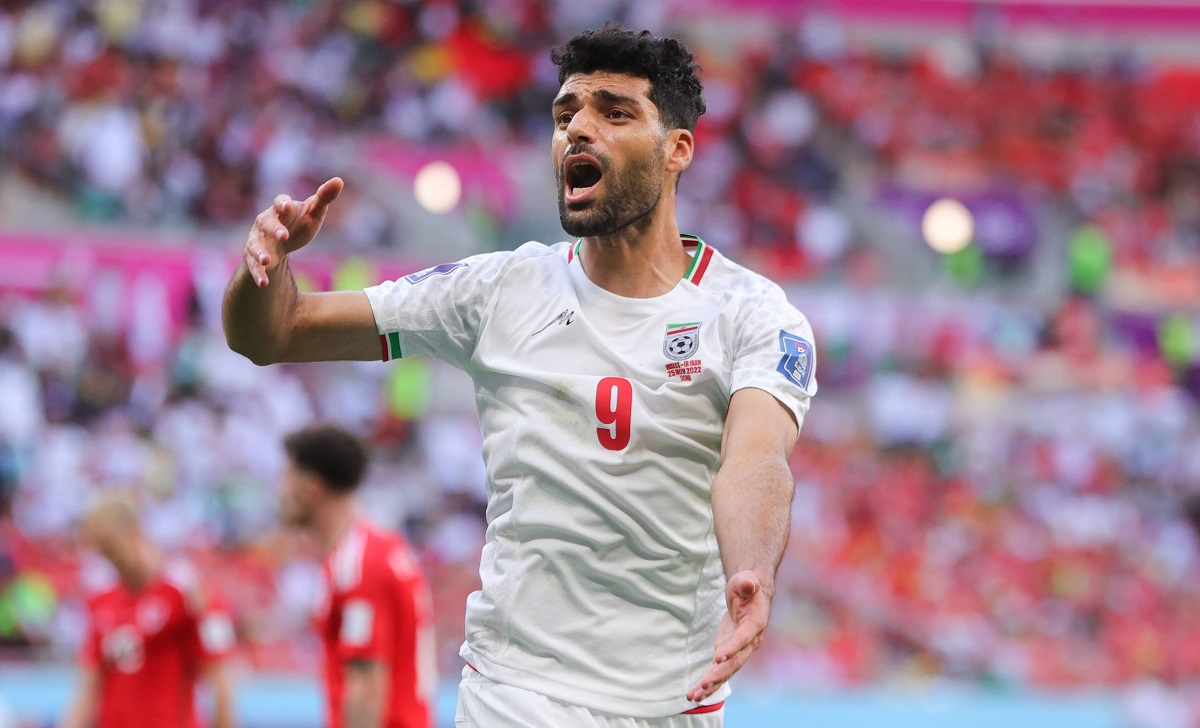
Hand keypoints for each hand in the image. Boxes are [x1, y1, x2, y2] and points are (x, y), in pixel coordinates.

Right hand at [244, 177, 343, 286]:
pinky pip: (253, 265)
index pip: (279, 202)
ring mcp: (257, 239)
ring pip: (254, 245)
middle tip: (284, 235)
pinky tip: (264, 283)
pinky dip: (257, 273)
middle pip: (266, 223)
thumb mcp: (314, 211)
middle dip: (274, 228)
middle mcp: (265, 222)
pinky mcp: (253, 257)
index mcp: (280, 209)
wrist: (283, 241)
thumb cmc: (299, 221)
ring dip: (260, 253)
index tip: (288, 206)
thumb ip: (324, 197)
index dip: (282, 203)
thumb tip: (339, 180)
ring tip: (267, 261)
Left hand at [686, 571, 770, 702]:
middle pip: (735, 662)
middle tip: (705, 684)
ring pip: (726, 672)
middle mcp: (750, 642)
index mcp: (755, 624)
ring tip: (695, 696)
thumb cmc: (747, 586)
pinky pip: (719, 671)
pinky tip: (694, 694)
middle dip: (720, 674)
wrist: (750, 594)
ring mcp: (739, 651)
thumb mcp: (746, 581)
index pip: (744, 638)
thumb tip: (749, 583)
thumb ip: (747, 583)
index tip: (719, 657)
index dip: (733, 648)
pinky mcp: (728, 654)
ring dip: (711, 685)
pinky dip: (707, 683)